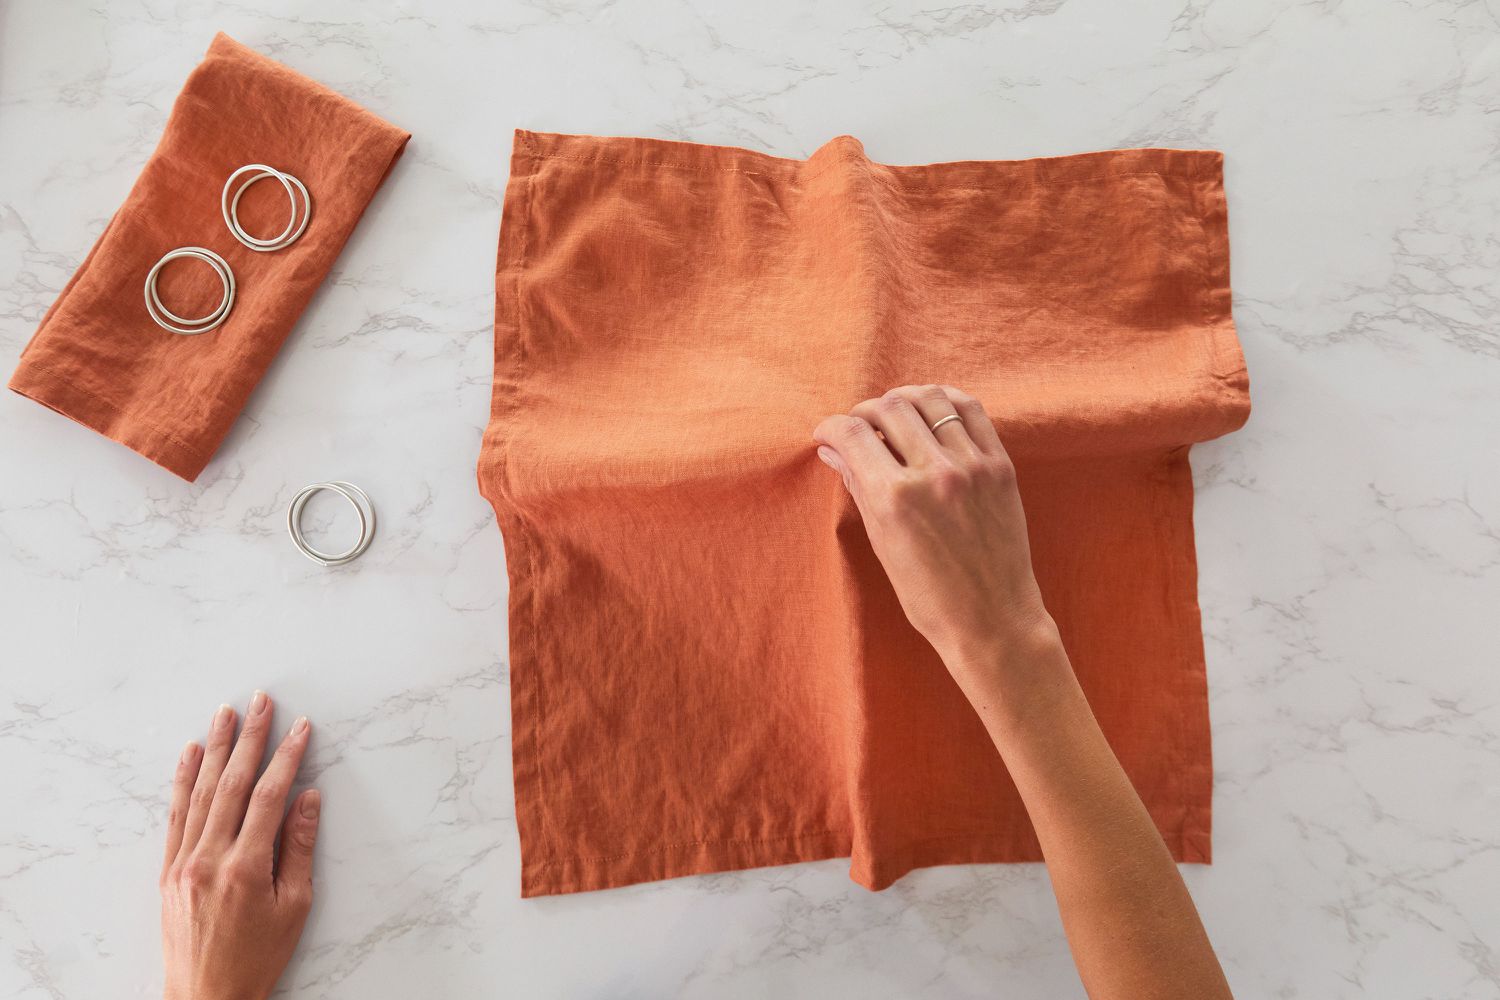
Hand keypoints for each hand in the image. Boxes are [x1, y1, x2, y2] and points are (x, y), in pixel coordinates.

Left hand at [160, 693, 318, 999]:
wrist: (207, 997)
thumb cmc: (258, 956)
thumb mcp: (294, 905)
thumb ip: (299, 847)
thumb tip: (307, 799)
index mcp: (245, 868)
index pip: (268, 796)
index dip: (287, 758)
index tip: (301, 727)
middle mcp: (209, 859)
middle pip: (231, 784)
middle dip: (250, 738)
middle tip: (261, 701)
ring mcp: (184, 863)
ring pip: (200, 792)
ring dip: (216, 748)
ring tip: (226, 713)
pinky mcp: (169, 870)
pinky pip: (176, 815)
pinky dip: (183, 780)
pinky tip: (191, 754)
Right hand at [812, 384, 1054, 680]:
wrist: (992, 620)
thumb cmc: (929, 596)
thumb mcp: (882, 544)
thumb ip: (858, 487)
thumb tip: (832, 450)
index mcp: (895, 498)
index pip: (852, 434)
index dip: (831, 427)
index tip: (827, 434)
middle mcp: (933, 474)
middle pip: (887, 408)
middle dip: (863, 412)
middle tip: (859, 428)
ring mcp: (971, 466)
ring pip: (928, 398)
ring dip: (902, 400)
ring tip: (894, 416)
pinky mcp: (1000, 466)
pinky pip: (969, 410)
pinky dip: (944, 400)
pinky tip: (930, 412)